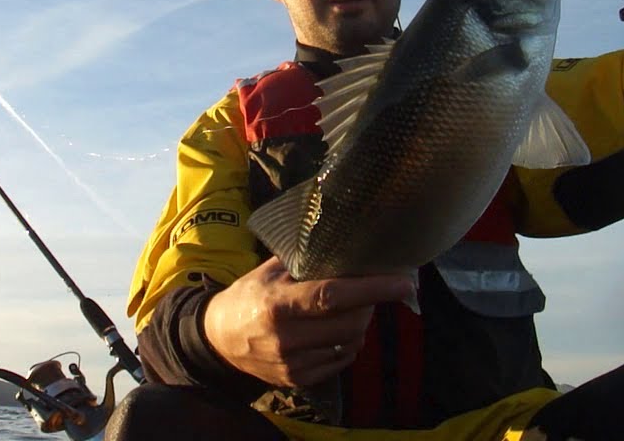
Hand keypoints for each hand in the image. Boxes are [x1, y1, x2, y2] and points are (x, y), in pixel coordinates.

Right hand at [202, 256, 412, 387]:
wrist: (218, 339)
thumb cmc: (249, 295)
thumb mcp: (269, 272)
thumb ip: (306, 260)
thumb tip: (350, 242)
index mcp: (278, 304)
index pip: (333, 296)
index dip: (372, 289)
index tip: (404, 282)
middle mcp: (286, 338)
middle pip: (350, 324)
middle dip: (369, 305)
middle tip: (371, 291)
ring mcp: (293, 364)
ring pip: (350, 344)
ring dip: (359, 324)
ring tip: (350, 310)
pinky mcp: (298, 380)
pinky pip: (340, 361)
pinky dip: (346, 344)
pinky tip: (334, 331)